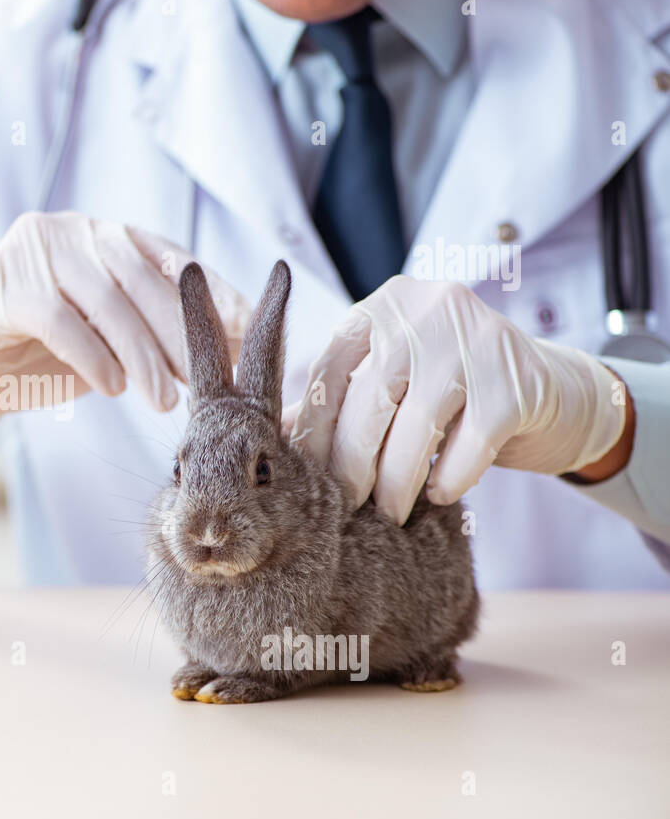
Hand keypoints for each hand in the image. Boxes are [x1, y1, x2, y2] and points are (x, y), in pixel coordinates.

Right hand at [0, 211, 248, 463]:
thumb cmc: (31, 362)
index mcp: (102, 237)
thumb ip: (152, 336)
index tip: (246, 335)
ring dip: (141, 353)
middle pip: (140, 276)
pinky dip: (90, 354)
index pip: (171, 259)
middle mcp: (71, 230)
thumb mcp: (105, 345)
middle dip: (179, 331)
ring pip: (104, 296)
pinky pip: (56, 317)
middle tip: (206, 380)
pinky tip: (110, 388)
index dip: (211, 295)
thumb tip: (227, 354)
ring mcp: (31, 250)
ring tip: (163, 400)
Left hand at [289, 276, 627, 523]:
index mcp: (384, 306)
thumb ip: (335, 400)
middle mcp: (427, 311)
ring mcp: (475, 342)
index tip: (303, 475)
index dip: (312, 429)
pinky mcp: (515, 384)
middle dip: (350, 463)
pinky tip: (438, 496)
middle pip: (368, 401)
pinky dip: (447, 481)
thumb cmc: (449, 392)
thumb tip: (268, 438)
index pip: (329, 369)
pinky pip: (466, 450)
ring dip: (395, 483)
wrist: (550, 391)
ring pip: (415, 429)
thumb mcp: (388, 381)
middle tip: (343, 505)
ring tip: (388, 512)